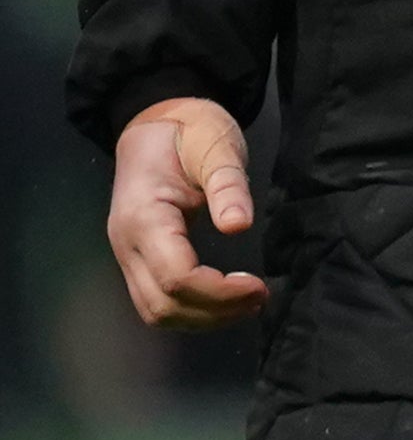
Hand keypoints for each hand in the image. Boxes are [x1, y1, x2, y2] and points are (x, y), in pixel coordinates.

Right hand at [105, 99, 268, 328]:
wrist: (156, 122)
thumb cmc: (189, 132)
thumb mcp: (215, 148)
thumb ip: (228, 186)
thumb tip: (238, 226)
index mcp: (143, 218)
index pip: (176, 279)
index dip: (219, 292)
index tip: (259, 286)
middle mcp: (126, 243)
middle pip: (162, 305)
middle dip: (214, 312)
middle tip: (259, 297)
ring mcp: (127, 253)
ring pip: (155, 310)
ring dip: (202, 318)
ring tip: (246, 302)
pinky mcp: (136, 256)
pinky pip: (156, 299)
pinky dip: (190, 310)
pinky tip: (223, 299)